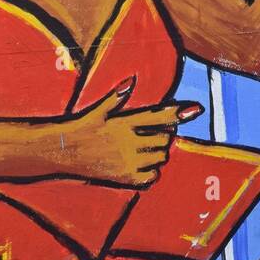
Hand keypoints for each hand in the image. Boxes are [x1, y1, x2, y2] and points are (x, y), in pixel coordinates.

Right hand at [52, 79, 203, 186]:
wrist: (62, 154)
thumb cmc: (81, 128)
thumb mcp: (98, 110)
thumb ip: (117, 97)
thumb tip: (131, 80)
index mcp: (125, 123)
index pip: (158, 116)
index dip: (179, 112)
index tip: (197, 108)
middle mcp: (129, 142)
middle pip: (164, 139)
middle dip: (162, 136)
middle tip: (148, 136)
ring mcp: (128, 162)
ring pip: (160, 157)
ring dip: (157, 153)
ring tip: (142, 150)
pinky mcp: (125, 178)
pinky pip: (152, 177)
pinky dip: (151, 172)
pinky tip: (140, 165)